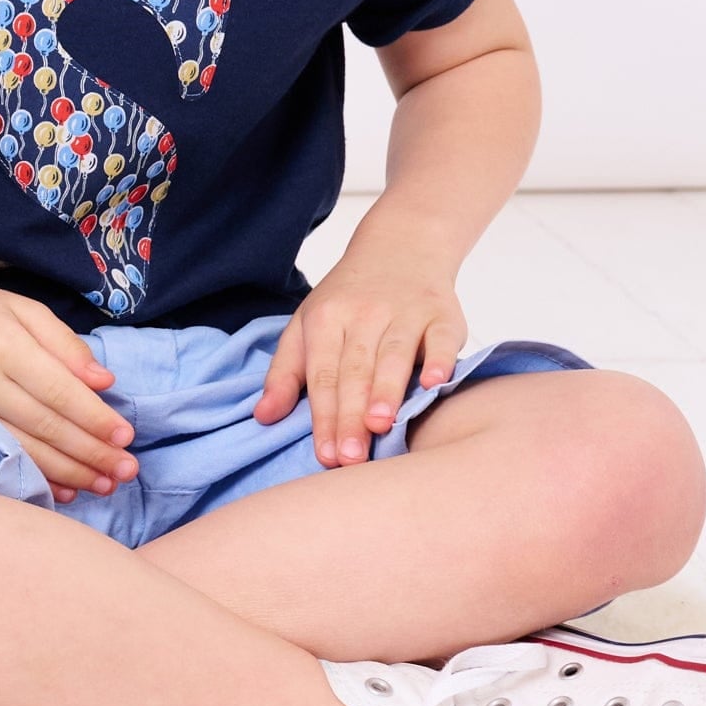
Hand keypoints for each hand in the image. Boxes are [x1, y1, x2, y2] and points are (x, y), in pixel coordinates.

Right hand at [0, 269, 138, 499]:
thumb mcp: (21, 308)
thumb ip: (64, 342)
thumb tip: (104, 381)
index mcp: (4, 343)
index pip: (58, 389)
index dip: (94, 417)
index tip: (126, 437)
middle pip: (46, 425)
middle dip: (92, 452)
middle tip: (127, 471)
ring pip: (26, 449)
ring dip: (71, 471)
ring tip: (105, 485)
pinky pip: (3, 459)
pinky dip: (38, 477)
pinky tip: (66, 490)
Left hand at [254, 226, 466, 466]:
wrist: (401, 246)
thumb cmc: (348, 299)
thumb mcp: (307, 324)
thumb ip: (286, 371)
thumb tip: (263, 416)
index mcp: (326, 318)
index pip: (322, 374)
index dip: (323, 416)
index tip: (326, 456)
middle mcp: (364, 313)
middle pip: (355, 370)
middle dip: (351, 415)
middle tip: (350, 459)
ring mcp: (405, 312)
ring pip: (394, 355)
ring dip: (387, 390)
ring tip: (380, 426)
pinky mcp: (442, 314)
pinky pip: (441, 339)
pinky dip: (440, 360)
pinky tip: (436, 384)